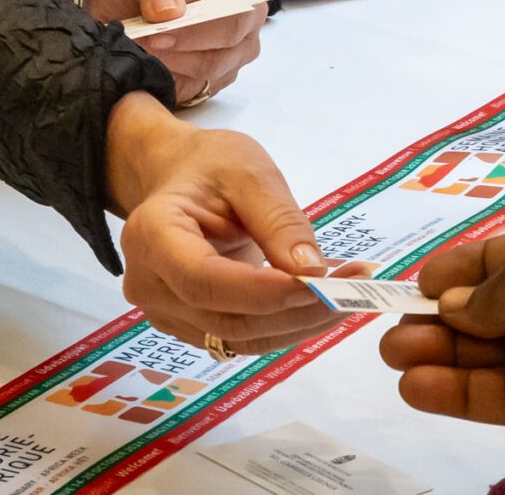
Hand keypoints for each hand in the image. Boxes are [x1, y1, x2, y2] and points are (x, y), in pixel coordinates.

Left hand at [81, 0, 265, 104]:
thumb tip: (167, 13)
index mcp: (242, 1)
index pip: (235, 24)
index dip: (199, 33)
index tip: (160, 34)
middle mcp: (242, 38)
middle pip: (219, 59)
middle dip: (176, 55)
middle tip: (140, 43)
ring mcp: (223, 65)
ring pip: (200, 80)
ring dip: (165, 69)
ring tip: (136, 49)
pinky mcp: (199, 86)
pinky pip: (184, 95)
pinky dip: (159, 83)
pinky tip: (141, 64)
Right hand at [106, 93, 363, 354]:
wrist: (181, 178)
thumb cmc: (211, 166)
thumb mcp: (250, 173)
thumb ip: (279, 221)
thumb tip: (312, 273)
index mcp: (151, 236)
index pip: (204, 280)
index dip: (262, 291)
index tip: (320, 282)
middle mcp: (149, 285)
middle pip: (226, 318)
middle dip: (295, 310)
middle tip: (355, 287)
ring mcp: (166, 312)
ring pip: (239, 337)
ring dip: (300, 324)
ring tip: (351, 294)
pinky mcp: (190, 325)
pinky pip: (242, 337)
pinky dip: (287, 325)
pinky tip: (322, 303)